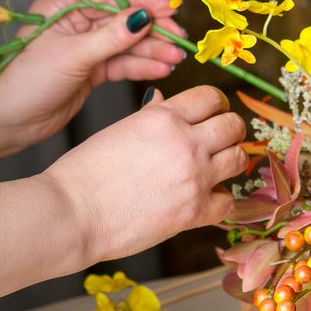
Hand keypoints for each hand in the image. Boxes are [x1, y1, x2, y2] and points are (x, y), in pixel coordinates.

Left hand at [0, 0, 186, 168]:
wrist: (3, 123)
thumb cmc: (24, 83)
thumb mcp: (72, 56)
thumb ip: (110, 37)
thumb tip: (142, 17)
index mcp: (61, 9)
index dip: (141, 4)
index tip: (170, 10)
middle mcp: (73, 25)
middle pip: (122, 22)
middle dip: (153, 31)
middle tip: (181, 40)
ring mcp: (83, 50)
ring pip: (126, 46)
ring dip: (152, 51)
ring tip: (176, 59)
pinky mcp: (89, 73)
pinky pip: (121, 65)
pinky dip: (141, 66)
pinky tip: (161, 68)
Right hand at [41, 86, 246, 262]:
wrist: (73, 213)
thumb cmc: (84, 173)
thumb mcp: (118, 130)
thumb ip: (150, 117)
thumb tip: (164, 100)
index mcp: (163, 116)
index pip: (210, 97)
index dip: (217, 104)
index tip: (215, 113)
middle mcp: (185, 142)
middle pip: (232, 125)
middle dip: (230, 130)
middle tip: (221, 140)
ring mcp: (194, 176)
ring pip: (238, 158)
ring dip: (230, 162)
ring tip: (216, 169)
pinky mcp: (194, 211)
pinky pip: (227, 202)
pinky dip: (220, 201)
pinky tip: (206, 200)